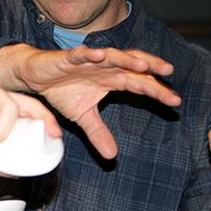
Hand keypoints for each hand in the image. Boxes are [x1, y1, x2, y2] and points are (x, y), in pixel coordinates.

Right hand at [0, 44, 180, 158]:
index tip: (175, 101)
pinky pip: (81, 54)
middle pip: (132, 64)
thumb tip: (112, 156)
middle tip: (169, 72)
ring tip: (142, 64)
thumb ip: (98, 132)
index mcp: (112, 78)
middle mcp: (105, 66)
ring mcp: (88, 60)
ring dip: (126, 59)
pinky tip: (100, 55)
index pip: (139, 83)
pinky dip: (90, 54)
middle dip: (151, 67)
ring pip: (112, 56)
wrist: (36, 76)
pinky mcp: (69, 57)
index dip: (156, 90)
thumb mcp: (82, 116)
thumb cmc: (62, 89)